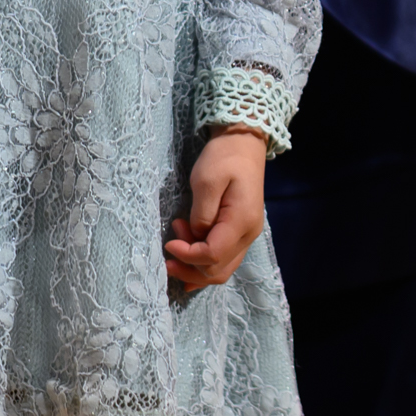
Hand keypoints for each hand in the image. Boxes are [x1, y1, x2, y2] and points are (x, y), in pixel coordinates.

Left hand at [166, 128, 268, 286]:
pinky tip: (186, 262)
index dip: (187, 255)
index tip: (168, 243)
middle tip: (167, 249)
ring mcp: (247, 236)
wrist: (243, 145)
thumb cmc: (224, 158)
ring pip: (221, 271)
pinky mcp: (240, 234)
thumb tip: (195, 237)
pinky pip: (223, 260)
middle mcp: (248, 234)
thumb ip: (200, 214)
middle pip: (217, 270)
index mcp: (241, 221)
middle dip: (188, 267)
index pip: (212, 254)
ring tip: (174, 248)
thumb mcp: (205, 180)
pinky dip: (203, 265)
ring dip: (194, 268)